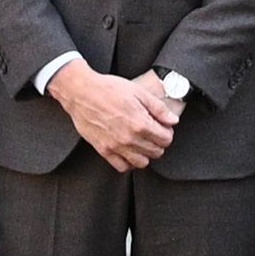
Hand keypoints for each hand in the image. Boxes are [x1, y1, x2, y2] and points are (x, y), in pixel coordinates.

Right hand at [51, 61, 179, 172]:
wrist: (81, 93)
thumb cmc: (108, 89)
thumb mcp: (138, 92)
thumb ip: (158, 108)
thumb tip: (173, 120)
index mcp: (141, 123)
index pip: (166, 139)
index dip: (167, 132)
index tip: (162, 127)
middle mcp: (129, 139)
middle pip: (156, 152)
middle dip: (158, 143)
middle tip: (153, 133)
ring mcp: (116, 147)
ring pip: (142, 163)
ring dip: (145, 154)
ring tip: (142, 142)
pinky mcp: (104, 150)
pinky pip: (122, 166)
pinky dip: (129, 162)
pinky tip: (129, 151)